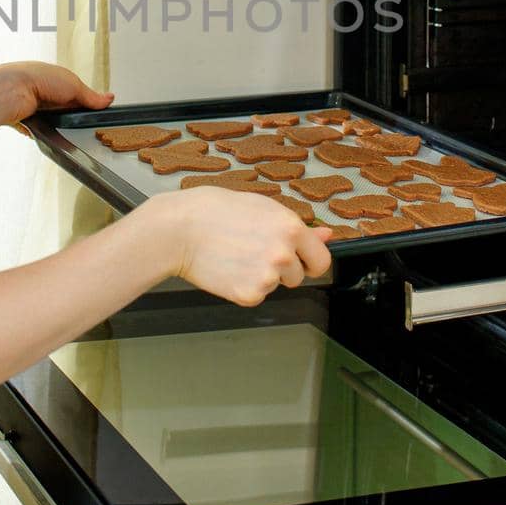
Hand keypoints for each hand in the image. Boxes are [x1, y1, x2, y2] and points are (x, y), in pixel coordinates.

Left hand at [0, 61, 114, 130]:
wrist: (11, 91)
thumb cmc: (36, 78)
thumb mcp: (74, 85)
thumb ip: (91, 96)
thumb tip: (109, 98)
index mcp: (55, 78)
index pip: (74, 93)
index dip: (84, 104)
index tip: (95, 114)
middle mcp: (42, 91)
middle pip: (62, 109)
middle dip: (69, 116)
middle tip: (78, 123)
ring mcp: (32, 105)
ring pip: (49, 121)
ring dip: (55, 125)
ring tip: (60, 127)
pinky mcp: (23, 119)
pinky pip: (35, 130)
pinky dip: (40, 133)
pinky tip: (44, 133)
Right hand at [143, 188, 332, 306]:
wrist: (178, 229)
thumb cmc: (214, 211)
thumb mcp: (261, 208)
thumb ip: (296, 226)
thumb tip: (326, 235)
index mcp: (291, 228)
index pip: (321, 259)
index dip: (310, 261)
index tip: (300, 261)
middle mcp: (284, 254)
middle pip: (298, 276)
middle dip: (283, 269)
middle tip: (253, 251)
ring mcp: (267, 277)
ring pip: (275, 286)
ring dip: (262, 277)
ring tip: (236, 256)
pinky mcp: (249, 295)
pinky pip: (256, 296)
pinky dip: (244, 288)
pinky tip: (228, 269)